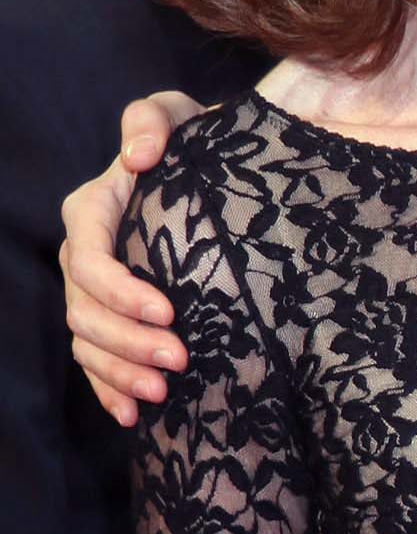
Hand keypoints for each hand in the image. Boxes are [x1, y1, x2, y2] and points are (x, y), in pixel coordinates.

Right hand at [59, 91, 199, 424]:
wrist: (214, 180)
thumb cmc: (194, 145)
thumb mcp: (180, 117)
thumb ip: (153, 120)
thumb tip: (138, 154)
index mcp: (93, 210)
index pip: (90, 258)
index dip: (121, 292)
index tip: (169, 312)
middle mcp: (86, 254)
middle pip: (86, 309)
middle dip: (128, 342)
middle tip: (180, 361)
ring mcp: (96, 292)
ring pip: (88, 342)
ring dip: (120, 373)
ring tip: (163, 394)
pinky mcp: (113, 319)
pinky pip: (97, 363)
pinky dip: (110, 390)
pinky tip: (132, 415)